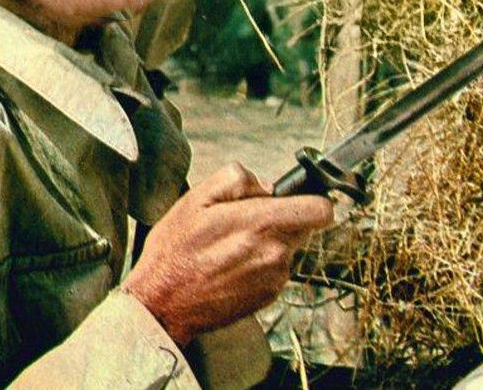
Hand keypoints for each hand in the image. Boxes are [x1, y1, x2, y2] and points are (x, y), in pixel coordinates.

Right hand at [121, 163, 333, 346]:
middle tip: (244, 222)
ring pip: (288, 249)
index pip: (321, 210)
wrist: (161, 304)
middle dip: (281, 219)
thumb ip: (238, 179)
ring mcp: (274, 279)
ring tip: (230, 247)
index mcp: (261, 224)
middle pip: (303, 227)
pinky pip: (275, 271)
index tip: (297, 200)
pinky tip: (230, 267)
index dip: (312, 200)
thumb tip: (266, 186)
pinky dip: (260, 266)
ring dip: (269, 244)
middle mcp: (275, 253)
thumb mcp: (197, 197)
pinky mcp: (268, 297)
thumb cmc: (175, 251)